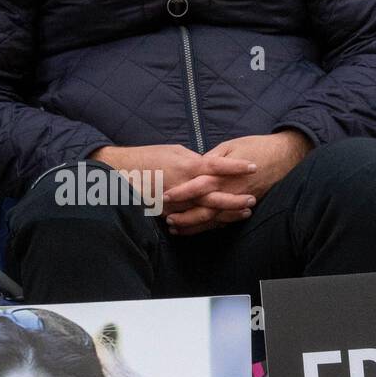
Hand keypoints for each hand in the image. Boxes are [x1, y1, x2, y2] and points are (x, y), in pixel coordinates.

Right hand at [87, 143, 257, 219]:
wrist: (121, 174)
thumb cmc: (149, 158)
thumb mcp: (174, 153)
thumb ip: (194, 161)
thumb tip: (210, 165)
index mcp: (186, 166)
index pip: (217, 166)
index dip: (236, 167)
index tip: (253, 167)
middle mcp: (184, 186)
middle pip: (215, 195)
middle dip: (235, 198)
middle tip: (252, 199)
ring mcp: (177, 203)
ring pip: (206, 211)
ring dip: (227, 213)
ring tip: (244, 212)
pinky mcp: (168, 214)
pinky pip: (192, 220)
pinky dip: (208, 222)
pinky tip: (222, 223)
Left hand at [162, 131, 314, 235]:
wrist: (285, 155)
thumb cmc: (256, 146)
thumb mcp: (230, 146)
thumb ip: (210, 159)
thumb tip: (193, 166)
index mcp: (223, 174)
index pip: (198, 186)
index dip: (181, 193)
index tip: (164, 196)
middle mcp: (230, 190)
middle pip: (204, 208)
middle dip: (184, 216)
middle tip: (166, 219)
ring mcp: (238, 200)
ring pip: (213, 219)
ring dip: (193, 225)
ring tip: (175, 228)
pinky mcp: (245, 206)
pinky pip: (225, 221)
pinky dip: (210, 227)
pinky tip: (196, 230)